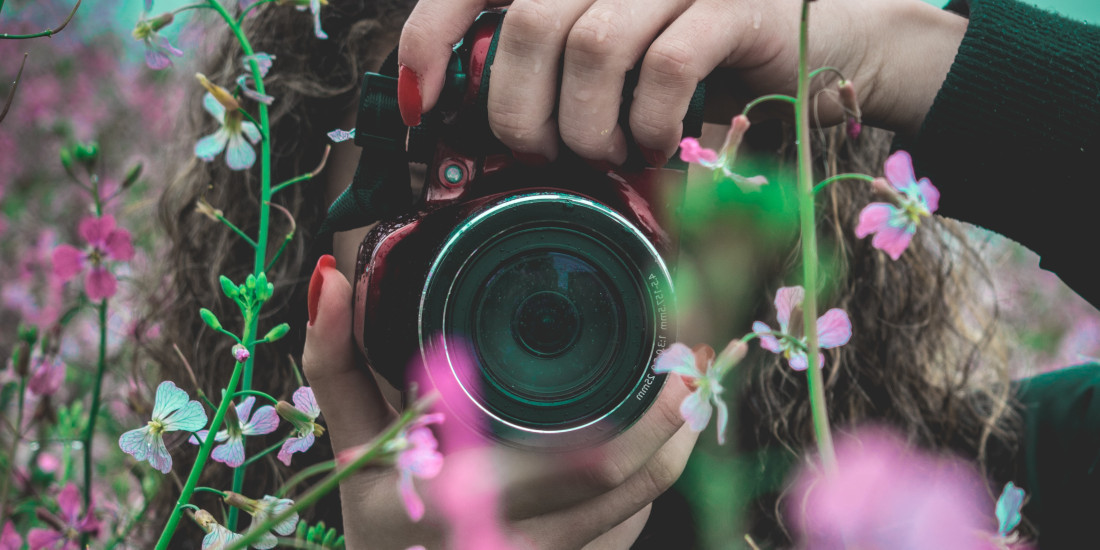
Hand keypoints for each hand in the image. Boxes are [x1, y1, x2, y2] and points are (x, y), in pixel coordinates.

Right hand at [301, 255, 699, 548]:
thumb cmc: (373, 516)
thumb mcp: (348, 439)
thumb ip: (334, 359)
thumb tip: (329, 277)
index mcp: (459, 499)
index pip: (585, 465)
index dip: (646, 413)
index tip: (666, 347)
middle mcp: (509, 540)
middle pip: (628, 481)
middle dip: (677, 414)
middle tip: (692, 354)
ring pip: (639, 504)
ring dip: (678, 442)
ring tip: (691, 382)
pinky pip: (626, 521)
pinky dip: (655, 473)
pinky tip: (665, 432)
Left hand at [397, 0, 966, 163]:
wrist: (835, 42)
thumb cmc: (710, 59)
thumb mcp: (620, 57)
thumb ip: (554, 68)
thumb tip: (468, 119)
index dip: (431, 32)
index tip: (420, 99)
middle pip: (529, 21)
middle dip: (518, 110)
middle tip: (541, 154)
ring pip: (589, 45)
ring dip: (587, 126)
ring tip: (609, 153)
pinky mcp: (737, 3)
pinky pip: (663, 67)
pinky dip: (647, 124)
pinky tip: (657, 144)